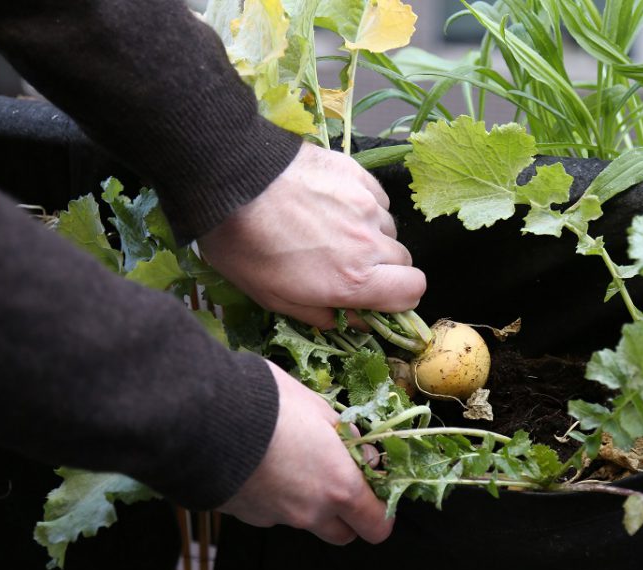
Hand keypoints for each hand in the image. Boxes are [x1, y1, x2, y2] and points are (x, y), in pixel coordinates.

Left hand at [198, 143, 425, 328]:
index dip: (399, 299)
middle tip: (346, 265)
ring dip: (371, 237)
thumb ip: (321, 314)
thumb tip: (354, 321)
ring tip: (333, 231)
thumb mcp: (274, 298)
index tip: (376, 296)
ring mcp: (366, 204)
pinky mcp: (357, 174)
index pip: (412, 292)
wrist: (230, 181)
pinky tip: (331, 205)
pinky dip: (363, 208)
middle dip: (383, 269)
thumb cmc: (244, 245)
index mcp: (352, 280)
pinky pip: (376, 199)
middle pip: (404, 261)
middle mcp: (369, 243)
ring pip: (389, 229)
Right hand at [218, 360, 393, 544]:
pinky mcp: (246, 516)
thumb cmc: (268, 404)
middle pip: (344, 534)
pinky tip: (261, 465)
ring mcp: (277, 518)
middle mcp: (311, 512)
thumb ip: (342, 434)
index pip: (377, 525)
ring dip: (308, 503)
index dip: (379, 509)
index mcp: (340, 486)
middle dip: (347, 513)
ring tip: (291, 462)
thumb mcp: (317, 406)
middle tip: (336, 477)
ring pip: (306, 522)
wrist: (203, 418)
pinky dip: (274, 496)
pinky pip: (272, 513)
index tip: (371, 485)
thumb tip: (354, 447)